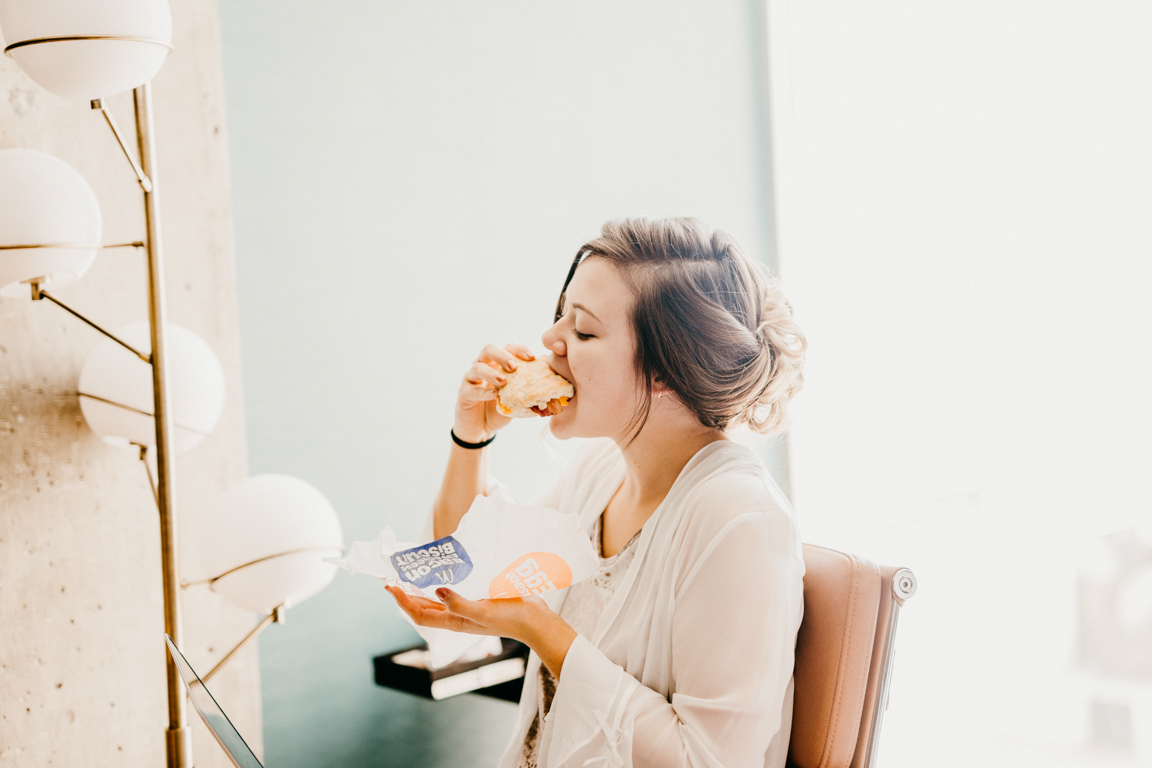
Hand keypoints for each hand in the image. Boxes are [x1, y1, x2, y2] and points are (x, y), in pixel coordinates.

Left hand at [386, 585, 576, 676]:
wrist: (535, 621)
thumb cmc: (510, 618)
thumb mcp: (484, 612)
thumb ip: (460, 603)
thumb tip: (436, 591)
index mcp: (454, 621)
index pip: (419, 614)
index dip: (402, 601)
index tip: (390, 585)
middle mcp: (457, 617)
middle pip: (423, 608)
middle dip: (406, 594)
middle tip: (394, 576)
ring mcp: (467, 610)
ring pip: (436, 601)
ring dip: (421, 589)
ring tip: (413, 574)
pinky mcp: (478, 602)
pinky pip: (453, 594)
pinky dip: (442, 585)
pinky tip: (445, 573)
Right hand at [454, 343, 535, 442]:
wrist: (482, 428)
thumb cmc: (501, 409)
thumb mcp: (518, 400)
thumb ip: (531, 393)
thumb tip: (555, 394)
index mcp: (499, 364)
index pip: (509, 348)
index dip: (520, 349)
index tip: (531, 357)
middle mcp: (484, 366)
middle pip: (489, 349)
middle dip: (503, 355)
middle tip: (514, 367)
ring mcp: (472, 379)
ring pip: (477, 367)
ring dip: (492, 373)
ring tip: (504, 382)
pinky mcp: (464, 393)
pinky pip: (471, 388)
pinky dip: (483, 391)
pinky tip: (493, 396)